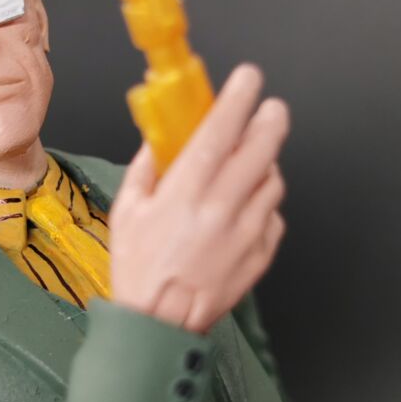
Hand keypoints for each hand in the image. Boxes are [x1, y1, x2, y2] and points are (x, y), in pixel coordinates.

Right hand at [109, 64, 288, 332]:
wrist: (159, 324)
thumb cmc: (137, 267)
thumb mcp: (127, 211)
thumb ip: (146, 168)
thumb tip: (160, 137)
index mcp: (184, 193)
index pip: (219, 132)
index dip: (237, 98)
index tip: (248, 78)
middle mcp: (221, 208)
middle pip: (261, 148)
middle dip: (270, 119)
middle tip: (270, 109)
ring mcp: (247, 232)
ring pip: (273, 181)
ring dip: (266, 163)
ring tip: (250, 163)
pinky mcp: (261, 253)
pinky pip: (273, 215)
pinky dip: (264, 203)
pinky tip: (245, 206)